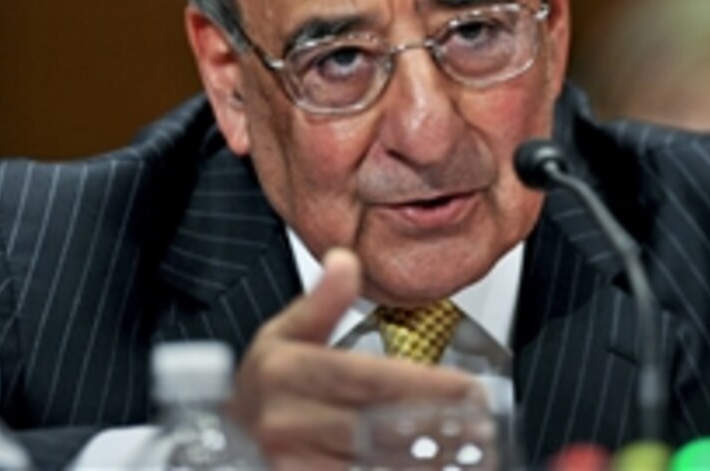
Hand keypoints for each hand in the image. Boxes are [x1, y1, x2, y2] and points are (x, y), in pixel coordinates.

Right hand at [228, 247, 479, 469]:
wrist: (229, 438)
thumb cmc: (268, 385)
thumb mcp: (286, 332)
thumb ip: (322, 300)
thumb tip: (345, 259)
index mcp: (285, 371)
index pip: (366, 379)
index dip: (423, 384)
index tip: (468, 388)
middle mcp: (284, 421)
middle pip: (375, 427)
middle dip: (433, 427)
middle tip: (480, 425)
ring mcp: (290, 463)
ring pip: (370, 465)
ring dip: (423, 463)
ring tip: (468, 454)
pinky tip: (431, 470)